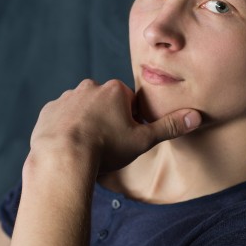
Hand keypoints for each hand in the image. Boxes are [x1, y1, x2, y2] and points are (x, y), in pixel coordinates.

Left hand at [29, 79, 201, 172]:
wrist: (63, 158)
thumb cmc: (106, 148)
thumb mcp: (143, 140)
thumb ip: (169, 127)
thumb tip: (196, 116)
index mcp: (115, 90)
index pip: (130, 102)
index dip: (130, 122)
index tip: (124, 139)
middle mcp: (90, 87)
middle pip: (106, 103)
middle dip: (108, 120)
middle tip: (106, 144)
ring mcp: (67, 98)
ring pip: (83, 110)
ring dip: (87, 123)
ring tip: (87, 146)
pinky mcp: (49, 110)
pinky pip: (62, 117)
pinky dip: (66, 128)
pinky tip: (69, 145)